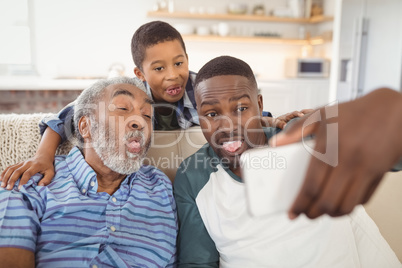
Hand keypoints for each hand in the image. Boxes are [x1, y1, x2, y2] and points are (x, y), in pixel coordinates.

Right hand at [0, 154, 54, 189]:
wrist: (43, 156)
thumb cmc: (47, 166)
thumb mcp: (51, 172)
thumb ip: (47, 179)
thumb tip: (40, 186)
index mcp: (35, 166)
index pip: (27, 173)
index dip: (23, 181)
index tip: (19, 188)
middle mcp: (27, 163)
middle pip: (17, 171)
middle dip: (12, 180)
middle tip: (8, 188)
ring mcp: (22, 163)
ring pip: (11, 169)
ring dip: (6, 177)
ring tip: (2, 185)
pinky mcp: (18, 163)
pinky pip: (9, 167)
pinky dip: (4, 172)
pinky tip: (0, 179)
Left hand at [269, 88, 401, 218]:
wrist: (393, 109)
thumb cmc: (354, 112)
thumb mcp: (322, 115)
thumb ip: (296, 130)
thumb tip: (274, 144)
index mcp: (330, 148)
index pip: (311, 186)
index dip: (299, 204)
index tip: (292, 213)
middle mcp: (348, 162)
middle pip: (327, 201)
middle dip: (312, 213)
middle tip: (305, 214)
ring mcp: (366, 170)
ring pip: (346, 206)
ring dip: (331, 214)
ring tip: (321, 211)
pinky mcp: (380, 174)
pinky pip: (364, 200)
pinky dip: (350, 206)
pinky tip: (340, 202)